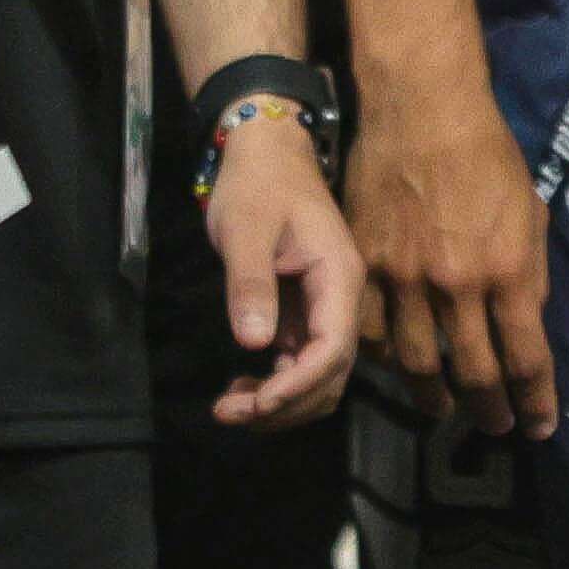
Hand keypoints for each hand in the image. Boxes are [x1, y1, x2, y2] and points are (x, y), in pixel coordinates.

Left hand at [202, 115, 361, 427]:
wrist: (266, 154)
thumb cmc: (256, 185)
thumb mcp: (246, 229)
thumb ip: (250, 285)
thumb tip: (253, 342)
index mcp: (338, 277)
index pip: (333, 348)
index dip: (298, 384)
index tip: (257, 403)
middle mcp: (341, 300)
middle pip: (330, 375)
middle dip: (284, 404)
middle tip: (228, 414)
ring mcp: (324, 310)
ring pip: (317, 378)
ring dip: (280, 403)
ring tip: (228, 409)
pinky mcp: (303, 315)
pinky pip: (298, 365)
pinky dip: (273, 387)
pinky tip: (240, 388)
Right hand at [346, 94, 556, 438]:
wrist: (422, 110)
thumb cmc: (488, 155)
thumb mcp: (530, 214)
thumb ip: (528, 274)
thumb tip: (525, 324)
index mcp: (507, 271)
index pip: (525, 360)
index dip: (533, 402)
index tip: (537, 427)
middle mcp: (456, 285)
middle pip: (473, 375)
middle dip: (489, 411)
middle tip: (495, 428)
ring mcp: (403, 279)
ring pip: (415, 365)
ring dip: (433, 398)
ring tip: (443, 410)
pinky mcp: (363, 266)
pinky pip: (369, 333)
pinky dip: (383, 359)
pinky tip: (394, 367)